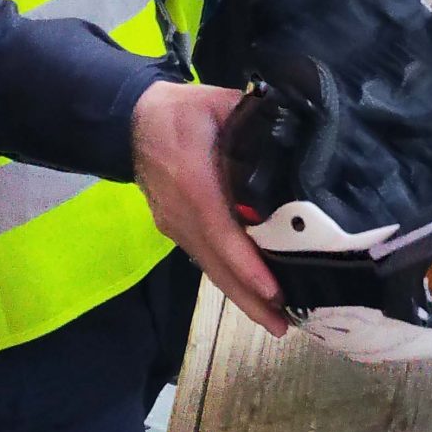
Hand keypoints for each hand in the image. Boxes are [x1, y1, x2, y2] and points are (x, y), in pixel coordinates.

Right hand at [132, 81, 288, 335]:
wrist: (132, 121)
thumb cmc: (181, 112)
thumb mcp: (220, 105)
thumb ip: (258, 119)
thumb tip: (299, 129)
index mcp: (195, 186)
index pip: (223, 234)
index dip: (248, 265)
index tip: (274, 290)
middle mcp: (183, 216)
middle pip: (217, 266)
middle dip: (250, 299)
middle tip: (282, 326)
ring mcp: (176, 226)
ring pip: (211, 268)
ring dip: (241, 295)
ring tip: (274, 319)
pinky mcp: (177, 229)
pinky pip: (206, 258)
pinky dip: (229, 277)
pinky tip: (251, 292)